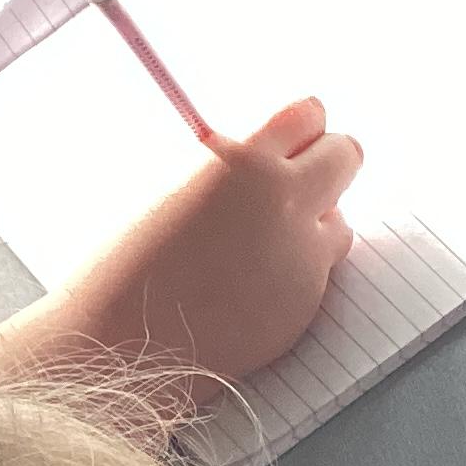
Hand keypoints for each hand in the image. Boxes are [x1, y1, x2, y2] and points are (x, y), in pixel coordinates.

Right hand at [0, 96, 362, 412]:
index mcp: (242, 164)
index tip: (293, 137)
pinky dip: (295, 273)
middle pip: (346, 156)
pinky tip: (250, 287)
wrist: (120, 349)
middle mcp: (283, 205)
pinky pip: (318, 273)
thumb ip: (225, 170)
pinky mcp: (306, 306)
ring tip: (263, 242)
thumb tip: (261, 156)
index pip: (308, 116)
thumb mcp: (170, 192)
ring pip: (340, 221)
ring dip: (314, 224)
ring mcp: (301, 259)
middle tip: (297, 179)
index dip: (300, 128)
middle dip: (325, 164)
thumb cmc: (125, 270)